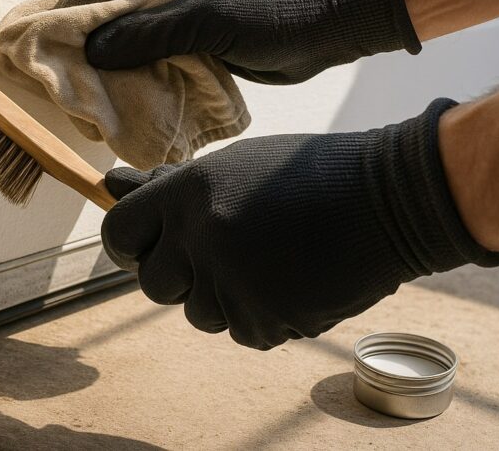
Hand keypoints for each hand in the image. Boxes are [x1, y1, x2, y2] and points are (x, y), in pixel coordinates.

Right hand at [80, 0, 420, 83]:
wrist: (333, 26)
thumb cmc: (274, 8)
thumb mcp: (207, 18)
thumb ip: (149, 32)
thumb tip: (93, 49)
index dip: (81, 10)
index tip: (51, 39)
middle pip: (121, 11)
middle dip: (97, 41)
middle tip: (66, 72)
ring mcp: (187, 11)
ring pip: (139, 37)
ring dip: (120, 62)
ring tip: (88, 90)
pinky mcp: (200, 38)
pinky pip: (160, 55)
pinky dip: (144, 73)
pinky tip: (125, 96)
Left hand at [101, 99, 498, 348]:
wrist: (389, 200)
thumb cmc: (306, 174)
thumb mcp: (232, 166)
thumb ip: (168, 186)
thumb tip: (109, 183)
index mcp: (188, 193)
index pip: (118, 233)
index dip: (129, 244)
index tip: (148, 246)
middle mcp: (201, 238)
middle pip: (152, 283)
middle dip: (178, 275)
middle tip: (220, 254)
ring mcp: (232, 282)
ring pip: (197, 314)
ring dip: (224, 297)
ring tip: (267, 262)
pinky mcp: (265, 319)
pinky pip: (242, 332)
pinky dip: (261, 315)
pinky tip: (291, 281)